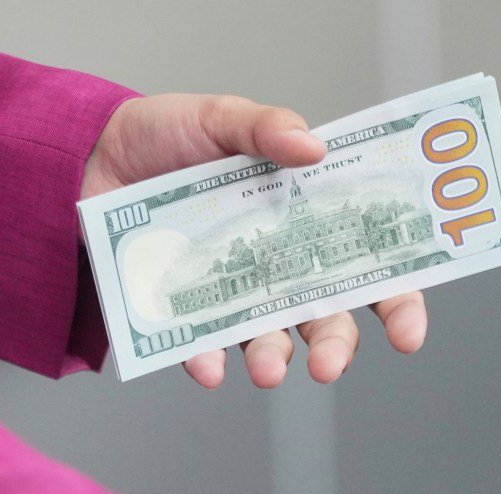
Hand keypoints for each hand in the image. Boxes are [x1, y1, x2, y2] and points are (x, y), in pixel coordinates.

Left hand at [83, 94, 426, 388]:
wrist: (94, 155)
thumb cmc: (166, 134)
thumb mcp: (219, 117)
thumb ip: (265, 128)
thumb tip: (314, 147)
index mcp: (301, 217)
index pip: (365, 262)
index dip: (395, 299)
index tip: (407, 330)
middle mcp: (275, 260)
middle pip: (323, 314)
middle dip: (336, 345)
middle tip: (330, 364)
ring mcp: (231, 288)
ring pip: (269, 338)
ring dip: (274, 358)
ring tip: (268, 369)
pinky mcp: (184, 307)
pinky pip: (202, 343)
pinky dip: (207, 357)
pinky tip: (208, 365)